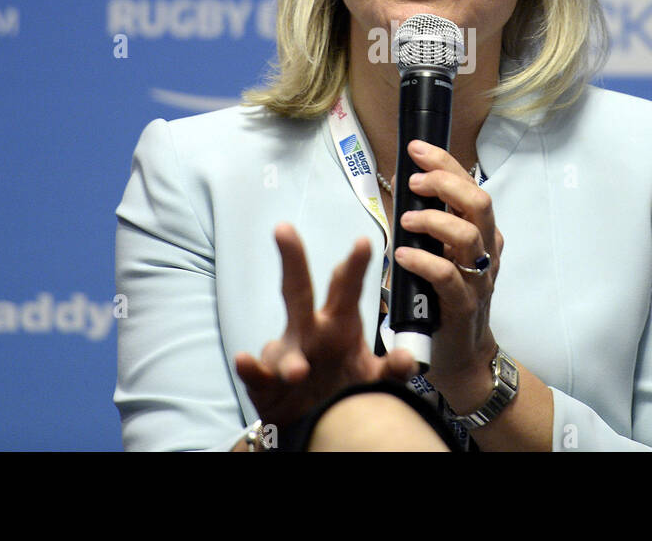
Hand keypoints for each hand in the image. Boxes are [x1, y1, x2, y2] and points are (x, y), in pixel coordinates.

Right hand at [235, 222, 419, 429]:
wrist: (315, 421)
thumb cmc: (344, 385)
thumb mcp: (373, 379)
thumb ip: (391, 370)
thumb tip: (406, 359)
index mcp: (339, 324)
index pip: (345, 288)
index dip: (354, 266)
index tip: (364, 242)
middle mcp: (309, 332)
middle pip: (299, 292)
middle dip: (293, 261)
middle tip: (284, 229)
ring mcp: (286, 355)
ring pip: (283, 347)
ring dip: (288, 357)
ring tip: (298, 371)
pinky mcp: (264, 382)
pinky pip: (256, 374)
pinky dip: (251, 368)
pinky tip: (246, 361)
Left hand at [392, 139, 502, 410]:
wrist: (459, 353)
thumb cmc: (443, 297)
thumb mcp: (442, 252)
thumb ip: (431, 222)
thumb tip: (405, 185)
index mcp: (482, 232)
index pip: (471, 186)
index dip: (445, 164)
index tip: (417, 150)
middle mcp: (487, 251)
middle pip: (480, 203)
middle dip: (446, 184)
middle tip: (414, 182)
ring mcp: (479, 278)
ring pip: (468, 236)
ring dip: (434, 221)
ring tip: (406, 221)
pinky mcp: (464, 305)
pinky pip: (448, 276)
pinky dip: (423, 260)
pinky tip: (402, 255)